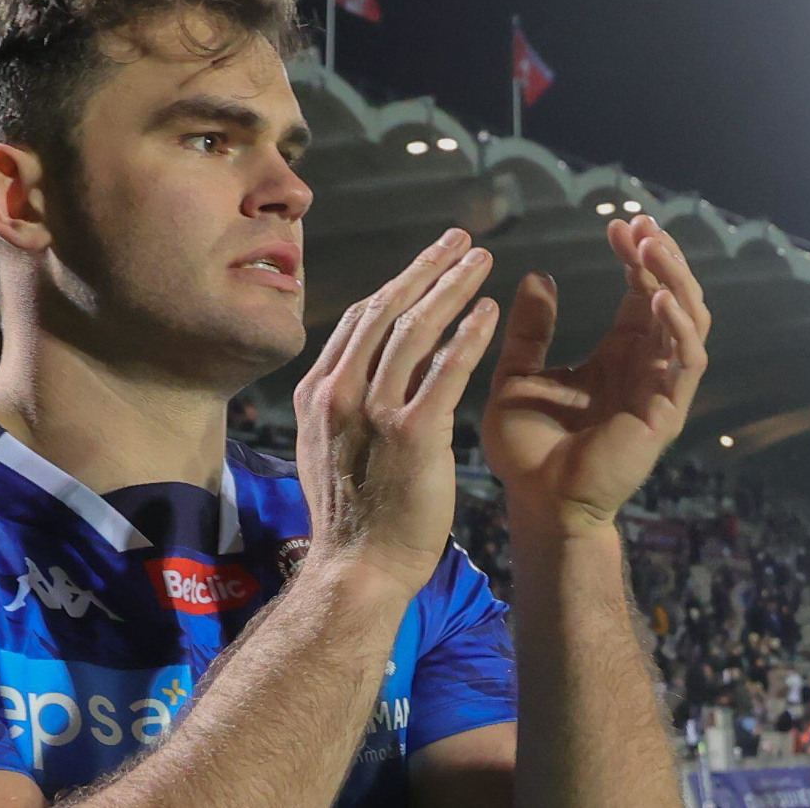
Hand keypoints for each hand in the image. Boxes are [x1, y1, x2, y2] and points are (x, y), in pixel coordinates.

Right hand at [295, 228, 500, 595]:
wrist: (356, 570)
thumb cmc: (351, 519)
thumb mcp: (325, 449)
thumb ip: (339, 407)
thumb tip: (354, 374)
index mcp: (318, 394)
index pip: (358, 322)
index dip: (396, 285)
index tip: (425, 264)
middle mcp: (339, 393)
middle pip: (385, 311)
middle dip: (425, 269)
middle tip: (459, 239)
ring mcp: (373, 412)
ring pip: (414, 330)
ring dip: (450, 287)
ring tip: (481, 259)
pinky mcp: (412, 434)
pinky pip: (444, 370)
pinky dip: (468, 335)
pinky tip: (491, 310)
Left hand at [481, 215, 711, 535]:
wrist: (537, 503)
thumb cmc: (528, 448)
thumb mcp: (518, 374)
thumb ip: (531, 329)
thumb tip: (538, 275)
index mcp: (616, 356)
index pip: (639, 293)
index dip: (634, 257)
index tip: (616, 225)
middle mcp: (645, 367)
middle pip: (673, 298)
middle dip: (661, 258)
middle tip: (640, 224)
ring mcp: (660, 388)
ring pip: (690, 321)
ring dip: (675, 280)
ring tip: (651, 246)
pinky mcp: (666, 412)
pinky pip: (687, 361)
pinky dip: (678, 326)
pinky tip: (658, 297)